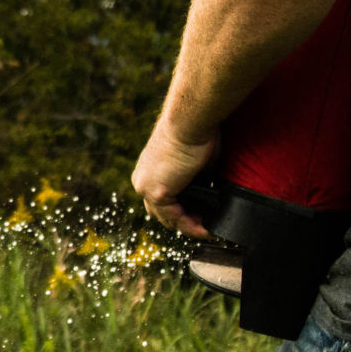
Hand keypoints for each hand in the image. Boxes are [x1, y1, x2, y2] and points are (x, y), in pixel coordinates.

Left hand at [131, 118, 216, 238]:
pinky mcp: (158, 193)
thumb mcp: (192, 160)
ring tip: (207, 230)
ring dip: (188, 227)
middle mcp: (142, 181)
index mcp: (148, 171)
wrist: (190, 121)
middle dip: (183, 222)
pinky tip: (205, 228)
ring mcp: (147, 188)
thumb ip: (194, 178)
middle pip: (160, 213)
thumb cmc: (195, 132)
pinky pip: (175, 218)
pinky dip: (191, 226)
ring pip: (167, 218)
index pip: (160, 201)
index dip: (179, 212)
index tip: (200, 216)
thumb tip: (208, 191)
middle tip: (204, 226)